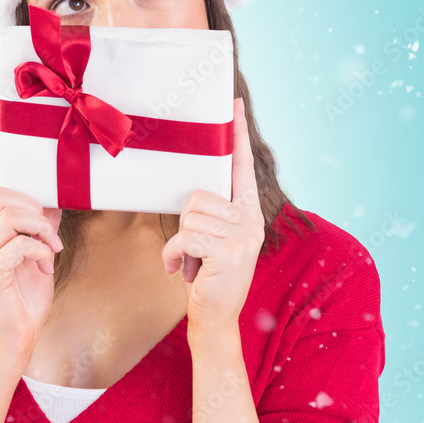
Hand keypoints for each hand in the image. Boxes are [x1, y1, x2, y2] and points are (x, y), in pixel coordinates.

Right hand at [0, 135, 62, 361]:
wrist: (17, 340)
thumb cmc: (26, 298)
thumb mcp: (40, 255)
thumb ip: (41, 227)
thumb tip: (54, 200)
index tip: (2, 138)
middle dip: (31, 202)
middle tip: (51, 224)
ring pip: (8, 216)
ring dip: (39, 226)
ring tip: (53, 246)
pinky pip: (17, 246)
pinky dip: (39, 249)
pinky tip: (47, 262)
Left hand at [161, 98, 264, 331]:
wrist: (214, 319)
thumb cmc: (207, 277)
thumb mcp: (211, 241)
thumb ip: (211, 214)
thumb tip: (194, 194)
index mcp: (248, 213)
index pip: (242, 167)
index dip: (237, 135)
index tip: (234, 103)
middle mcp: (251, 220)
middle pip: (198, 196)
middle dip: (185, 226)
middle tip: (193, 252)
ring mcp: (243, 235)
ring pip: (189, 216)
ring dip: (179, 243)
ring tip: (192, 263)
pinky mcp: (229, 251)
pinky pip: (184, 236)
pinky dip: (172, 255)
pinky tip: (182, 271)